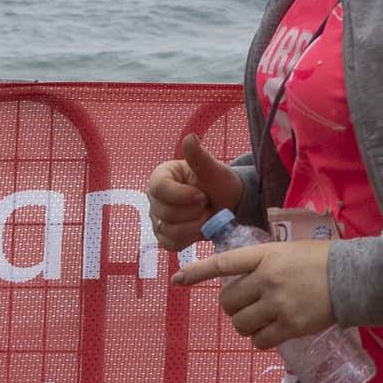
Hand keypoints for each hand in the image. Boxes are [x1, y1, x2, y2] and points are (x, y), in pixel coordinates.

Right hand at [147, 133, 244, 253]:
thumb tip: (190, 137)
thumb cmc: (219, 184)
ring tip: (207, 216)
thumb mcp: (214, 170)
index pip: (159, 188)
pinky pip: (172, 244)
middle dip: (194, 212)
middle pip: (165, 213)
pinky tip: (200, 228)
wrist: (228, 205)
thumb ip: (200, 157)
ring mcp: (157, 218)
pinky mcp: (164, 236)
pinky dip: (190, 239)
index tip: (202, 196)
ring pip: (170, 231)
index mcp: (161, 176)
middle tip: (208, 205)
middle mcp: (154, 198)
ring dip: (195, 227)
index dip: (182, 196)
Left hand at [169, 239, 339, 348]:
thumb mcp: (288, 251)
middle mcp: (266, 280)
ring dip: (245, 324)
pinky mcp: (289, 326)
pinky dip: (260, 339)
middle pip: (229, 301)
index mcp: (265, 256)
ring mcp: (277, 305)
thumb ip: (263, 263)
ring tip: (261, 319)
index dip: (197, 273)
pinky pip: (259, 341)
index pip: (223, 263)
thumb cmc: (320, 261)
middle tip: (248, 304)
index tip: (177, 280)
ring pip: (240, 324)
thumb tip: (243, 281)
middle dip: (233, 306)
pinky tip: (272, 332)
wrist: (352, 278)